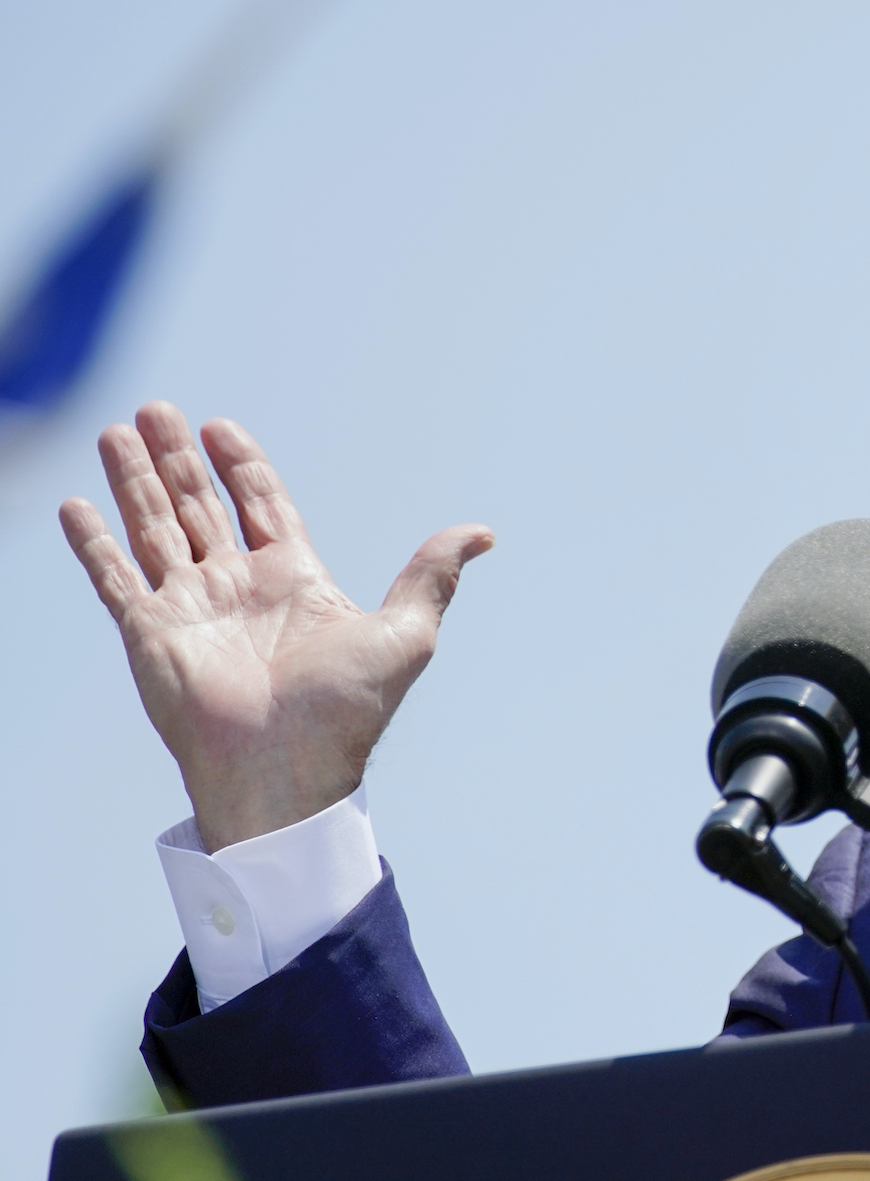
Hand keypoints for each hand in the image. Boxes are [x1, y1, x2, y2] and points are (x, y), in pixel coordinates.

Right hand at [59, 402, 491, 850]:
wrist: (287, 771)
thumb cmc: (348, 710)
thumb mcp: (406, 632)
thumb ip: (433, 575)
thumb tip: (483, 532)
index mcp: (294, 579)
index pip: (262, 504)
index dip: (241, 465)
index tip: (220, 426)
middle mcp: (238, 587)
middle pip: (200, 506)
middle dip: (178, 459)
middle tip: (154, 408)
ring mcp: (191, 609)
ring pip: (154, 528)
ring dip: (134, 480)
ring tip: (115, 430)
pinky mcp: (150, 634)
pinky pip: (115, 578)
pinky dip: (94, 543)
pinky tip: (75, 506)